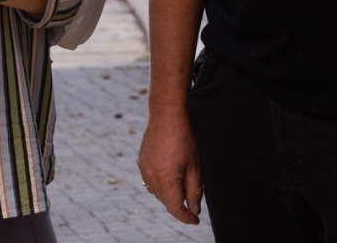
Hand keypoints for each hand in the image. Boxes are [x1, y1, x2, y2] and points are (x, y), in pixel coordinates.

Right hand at [137, 108, 203, 224]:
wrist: (165, 116)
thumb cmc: (183, 139)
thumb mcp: (195, 166)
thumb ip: (194, 191)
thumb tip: (194, 209)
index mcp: (166, 180)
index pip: (175, 209)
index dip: (186, 218)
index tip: (195, 220)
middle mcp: (151, 178)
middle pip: (166, 202)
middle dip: (179, 205)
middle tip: (193, 201)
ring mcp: (144, 170)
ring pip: (157, 192)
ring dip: (169, 194)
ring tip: (182, 184)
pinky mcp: (141, 163)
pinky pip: (150, 181)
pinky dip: (161, 184)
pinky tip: (170, 174)